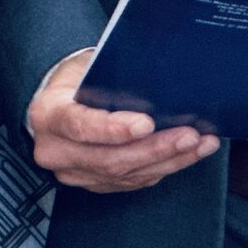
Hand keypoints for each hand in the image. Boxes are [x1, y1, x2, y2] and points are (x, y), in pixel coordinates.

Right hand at [27, 49, 218, 192]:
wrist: (58, 101)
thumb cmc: (76, 78)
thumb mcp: (87, 65)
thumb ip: (112, 76)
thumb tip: (157, 80)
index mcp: (48, 114)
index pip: (79, 126)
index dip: (114, 129)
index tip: (147, 124)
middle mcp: (56, 150)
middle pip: (109, 158)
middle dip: (155, 148)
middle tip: (189, 136)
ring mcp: (74, 172)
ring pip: (124, 174)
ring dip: (168, 160)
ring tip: (198, 144)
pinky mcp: (94, 182)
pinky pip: (131, 181)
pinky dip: (162, 168)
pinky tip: (185, 155)